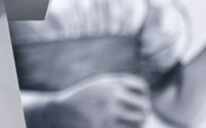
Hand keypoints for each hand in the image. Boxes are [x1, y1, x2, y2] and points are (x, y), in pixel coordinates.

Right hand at [32, 73, 150, 127]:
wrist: (59, 112)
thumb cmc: (83, 100)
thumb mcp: (100, 87)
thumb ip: (120, 89)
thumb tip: (147, 105)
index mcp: (111, 82)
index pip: (141, 87)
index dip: (143, 95)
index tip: (137, 102)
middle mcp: (111, 95)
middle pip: (143, 107)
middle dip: (142, 113)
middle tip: (137, 118)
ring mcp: (108, 113)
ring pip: (138, 122)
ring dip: (137, 125)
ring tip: (129, 124)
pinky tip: (119, 126)